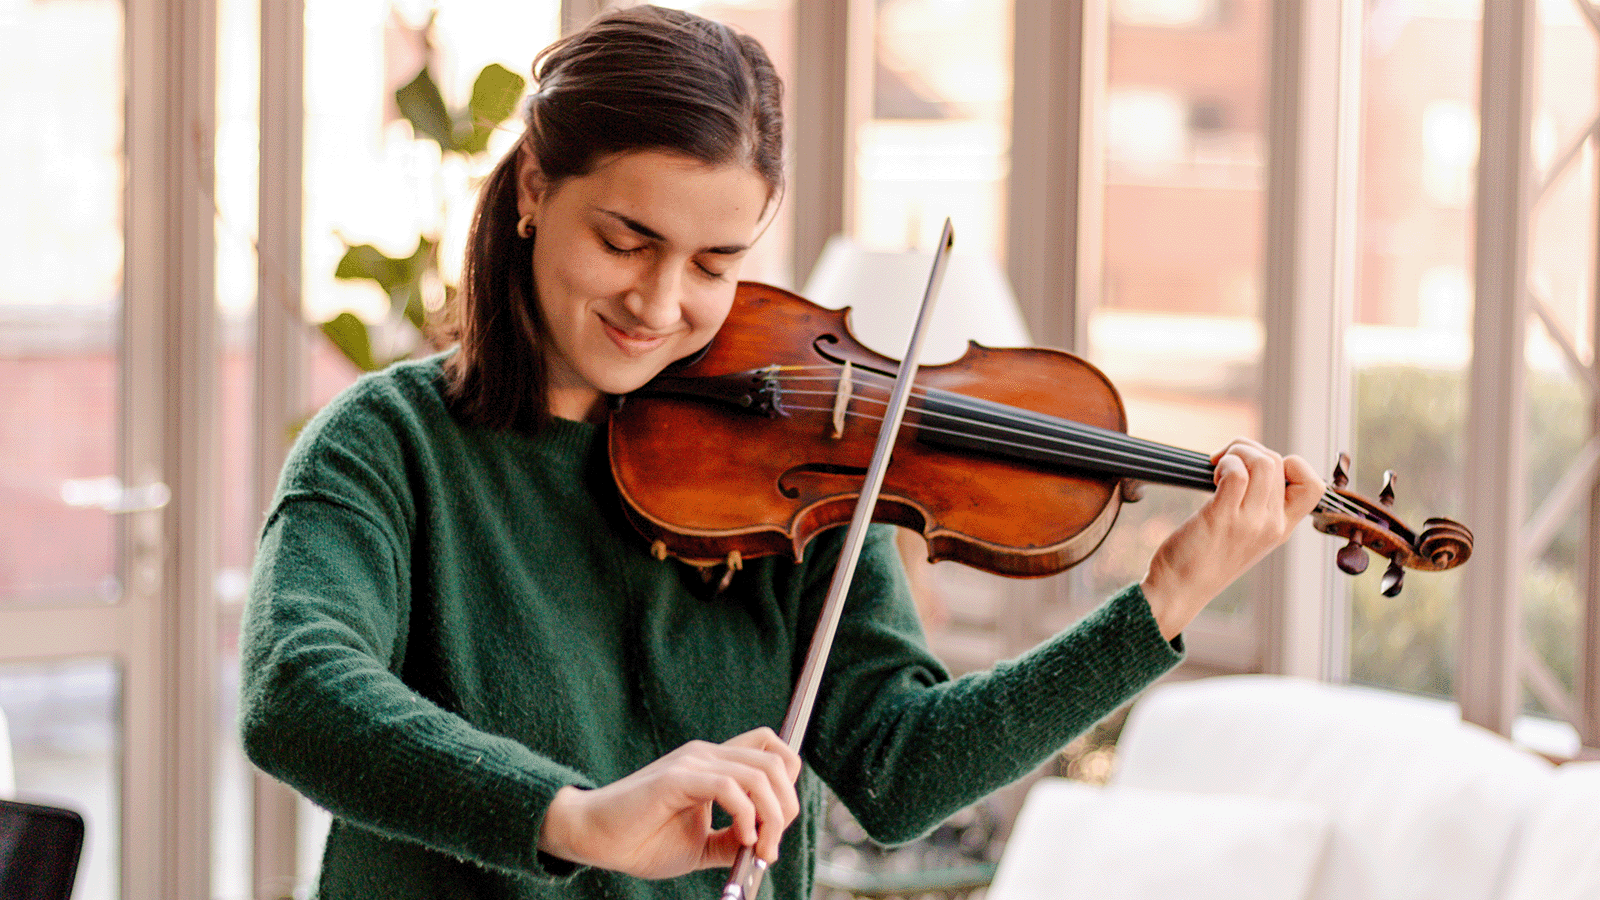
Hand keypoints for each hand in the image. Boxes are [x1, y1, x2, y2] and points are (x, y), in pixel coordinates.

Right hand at [537, 727, 801, 878]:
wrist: (592, 838)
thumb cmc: (640, 841)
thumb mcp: (699, 845)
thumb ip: (731, 840)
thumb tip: (764, 846)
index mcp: (712, 765)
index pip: (770, 749)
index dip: (788, 784)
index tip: (777, 827)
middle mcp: (706, 755)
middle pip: (775, 762)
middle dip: (787, 807)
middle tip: (771, 847)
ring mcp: (692, 763)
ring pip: (760, 773)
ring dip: (773, 816)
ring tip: (758, 848)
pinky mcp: (677, 778)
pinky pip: (728, 786)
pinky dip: (746, 814)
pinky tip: (741, 839)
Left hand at [1140, 438, 1323, 639]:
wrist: (1179, 590)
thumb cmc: (1204, 558)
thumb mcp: (1245, 535)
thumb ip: (1256, 506)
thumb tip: (1250, 463)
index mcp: (1282, 528)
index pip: (1315, 487)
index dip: (1294, 465)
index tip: (1259, 470)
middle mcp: (1272, 525)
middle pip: (1279, 462)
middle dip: (1248, 449)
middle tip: (1223, 462)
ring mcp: (1250, 522)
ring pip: (1263, 462)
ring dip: (1237, 451)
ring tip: (1217, 466)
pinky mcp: (1222, 517)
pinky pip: (1236, 473)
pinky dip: (1224, 462)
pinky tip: (1210, 473)